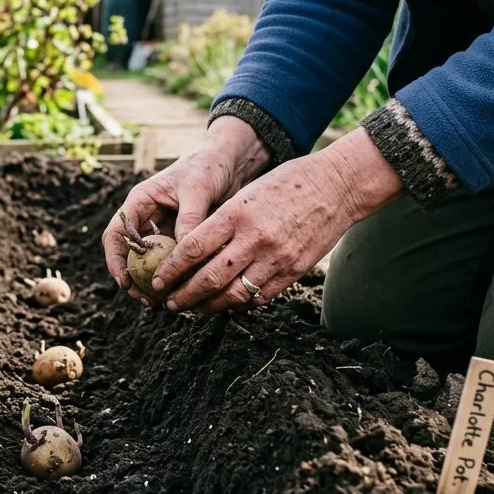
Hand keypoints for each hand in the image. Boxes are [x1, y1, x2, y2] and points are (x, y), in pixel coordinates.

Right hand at [102, 117, 270, 302]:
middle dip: (134, 280)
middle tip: (148, 300)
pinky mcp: (180, 238)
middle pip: (129, 254)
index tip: (126, 283)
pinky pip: (172, 261)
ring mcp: (163, 230)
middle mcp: (147, 218)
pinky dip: (175, 276)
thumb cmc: (209, 167)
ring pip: (150, 262)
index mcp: (140, 202)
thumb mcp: (197, 190)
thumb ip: (189, 220)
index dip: (116, 261)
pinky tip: (185, 290)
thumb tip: (184, 253)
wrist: (231, 163)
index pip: (116, 235)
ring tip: (165, 303)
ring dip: (154, 282)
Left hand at [154, 128, 403, 312]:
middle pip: (208, 278)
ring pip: (233, 295)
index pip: (191, 249)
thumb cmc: (286, 184)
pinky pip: (260, 297)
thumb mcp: (245, 195)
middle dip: (183, 296)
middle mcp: (254, 238)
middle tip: (169, 303)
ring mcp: (275, 258)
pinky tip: (226, 304)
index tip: (157, 280)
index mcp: (236, 214)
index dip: (170, 270)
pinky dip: (239, 304)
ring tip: (193, 309)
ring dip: (208, 306)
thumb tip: (191, 252)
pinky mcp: (293, 271)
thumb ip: (221, 223)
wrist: (336, 185)